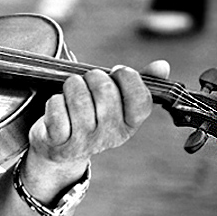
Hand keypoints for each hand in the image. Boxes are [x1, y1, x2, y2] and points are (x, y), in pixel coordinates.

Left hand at [28, 60, 170, 168]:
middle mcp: (110, 136)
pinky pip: (57, 109)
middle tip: (86, 81)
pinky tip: (58, 107)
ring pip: (78, 96)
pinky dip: (54, 101)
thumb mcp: (116, 104)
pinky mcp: (59, 142)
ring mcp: (85, 141)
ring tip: (71, 92)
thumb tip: (162, 65)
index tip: (116, 73)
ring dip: (71, 86)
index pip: (140, 98)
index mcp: (130, 125)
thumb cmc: (91, 117)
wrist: (60, 149)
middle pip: (104, 90)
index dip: (127, 77)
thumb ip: (138, 84)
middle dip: (92, 76)